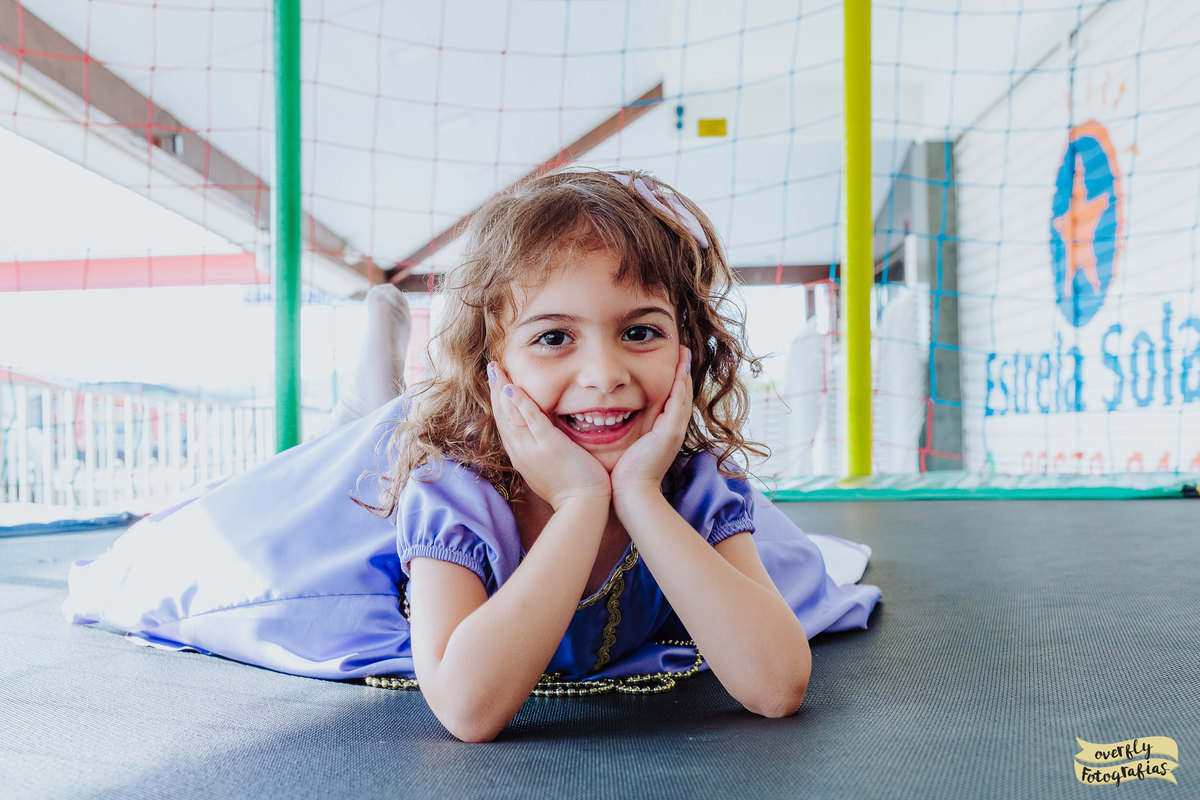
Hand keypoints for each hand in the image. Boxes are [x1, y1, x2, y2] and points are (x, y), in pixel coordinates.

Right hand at [488, 362, 611, 509]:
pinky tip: (512, 387)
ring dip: (502, 389)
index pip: (505, 422)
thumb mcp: (548, 467)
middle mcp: (521, 451)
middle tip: (491, 367)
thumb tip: (541, 437)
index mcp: (521, 455)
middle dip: (495, 389)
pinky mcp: (549, 446)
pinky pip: (531, 420)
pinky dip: (521, 403)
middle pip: (502, 415)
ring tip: (495, 368)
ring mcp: (532, 448)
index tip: (496, 382)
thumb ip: (541, 450)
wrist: (581, 506)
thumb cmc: (571, 488)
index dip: (498, 401)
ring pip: (511, 414)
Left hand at [610, 346, 691, 497]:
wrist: (632, 494)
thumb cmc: (622, 474)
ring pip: (683, 394)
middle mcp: (672, 428)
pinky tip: (679, 367)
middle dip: (681, 370)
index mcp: (662, 431)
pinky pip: (678, 402)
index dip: (672, 379)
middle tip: (681, 349)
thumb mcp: (624, 446)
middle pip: (681, 392)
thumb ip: (619, 430)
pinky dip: (680, 383)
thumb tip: (604, 418)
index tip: (670, 360)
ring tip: (683, 351)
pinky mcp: (671, 432)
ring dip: (684, 372)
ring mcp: (674, 430)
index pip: (670, 399)